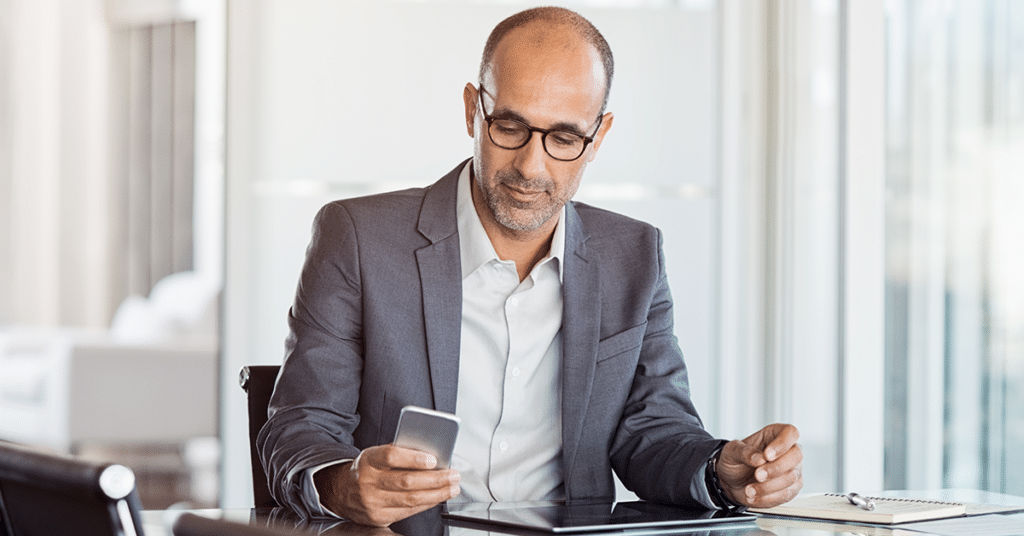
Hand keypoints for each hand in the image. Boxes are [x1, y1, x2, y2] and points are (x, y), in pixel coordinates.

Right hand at [313, 445, 460, 526]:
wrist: (341, 491)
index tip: (433, 459)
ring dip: (436, 494)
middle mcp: (368, 482)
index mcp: (368, 460)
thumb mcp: (376, 454)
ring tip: (452, 488)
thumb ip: (400, 453)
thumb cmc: (367, 469)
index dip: (413, 458)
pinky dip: (426, 504)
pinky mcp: (378, 518)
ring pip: (410, 500)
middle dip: (435, 479)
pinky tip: (437, 498)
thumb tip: (432, 455)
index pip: (391, 457)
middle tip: (453, 475)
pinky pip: (408, 512)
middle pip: (406, 482)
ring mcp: (372, 502)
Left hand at [716, 423, 801, 507]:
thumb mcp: (731, 452)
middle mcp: (787, 451)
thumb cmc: (734, 461)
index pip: (790, 432)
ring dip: (769, 487)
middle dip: (776, 468)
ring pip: (792, 477)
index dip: (782, 444)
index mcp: (774, 435)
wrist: (731, 482)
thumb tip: (759, 458)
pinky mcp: (791, 488)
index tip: (767, 455)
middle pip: (796, 456)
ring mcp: (792, 470)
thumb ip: (744, 452)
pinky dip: (768, 498)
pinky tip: (754, 496)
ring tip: (749, 489)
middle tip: (757, 475)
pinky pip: (786, 494)